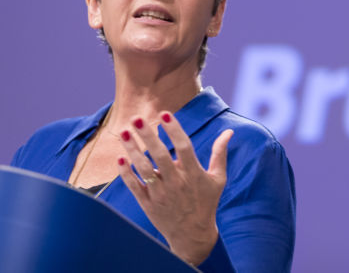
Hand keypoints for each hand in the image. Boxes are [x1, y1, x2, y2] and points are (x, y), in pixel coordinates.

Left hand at [117, 111, 233, 265]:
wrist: (192, 235)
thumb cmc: (207, 202)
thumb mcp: (218, 178)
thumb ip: (220, 153)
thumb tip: (228, 131)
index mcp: (194, 174)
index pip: (184, 147)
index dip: (174, 130)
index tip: (165, 114)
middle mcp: (177, 183)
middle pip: (160, 156)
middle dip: (148, 136)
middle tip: (136, 118)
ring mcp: (161, 194)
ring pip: (144, 169)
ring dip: (133, 150)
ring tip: (124, 132)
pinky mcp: (148, 204)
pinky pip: (134, 186)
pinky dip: (126, 173)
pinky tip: (120, 158)